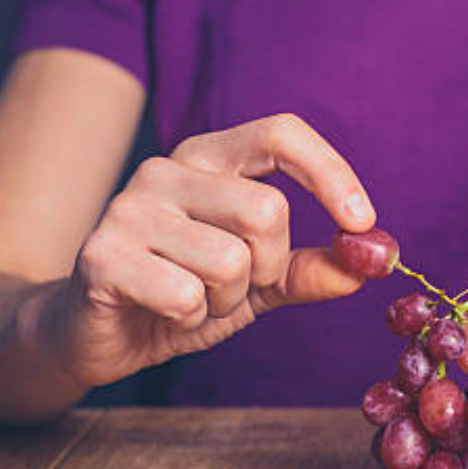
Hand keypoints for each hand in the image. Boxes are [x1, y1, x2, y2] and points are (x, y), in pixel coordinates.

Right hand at [20, 113, 374, 386]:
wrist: (94, 334)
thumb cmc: (180, 295)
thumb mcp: (257, 282)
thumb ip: (310, 268)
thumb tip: (373, 260)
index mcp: (209, 159)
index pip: (281, 133)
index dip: (330, 173)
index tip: (363, 222)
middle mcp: (166, 170)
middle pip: (267, 211)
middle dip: (267, 268)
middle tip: (234, 288)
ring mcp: (129, 208)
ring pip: (230, 260)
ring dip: (225, 301)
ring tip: (192, 301)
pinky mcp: (102, 255)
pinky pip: (187, 295)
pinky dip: (189, 319)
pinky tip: (162, 313)